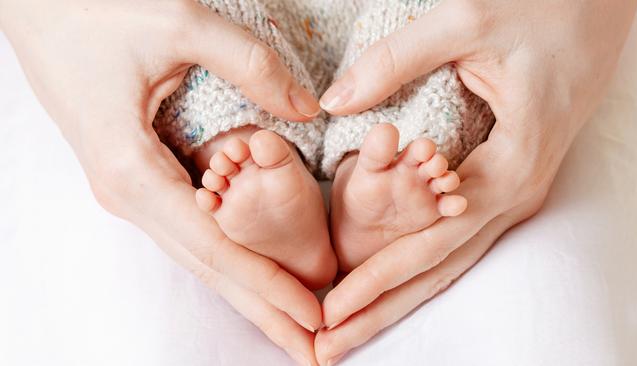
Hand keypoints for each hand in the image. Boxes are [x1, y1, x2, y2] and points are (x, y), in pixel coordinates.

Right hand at [0, 0, 320, 363]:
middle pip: (207, 267)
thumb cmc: (93, 11)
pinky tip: (254, 273)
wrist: (37, 8)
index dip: (266, 285)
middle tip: (314, 352)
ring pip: (199, 252)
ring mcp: (131, 190)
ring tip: (293, 324)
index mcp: (131, 170)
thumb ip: (249, 65)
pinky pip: (190, 228)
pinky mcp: (138, 178)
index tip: (314, 318)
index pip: (213, 246)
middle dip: (262, 311)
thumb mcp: (177, 23)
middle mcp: (129, 195)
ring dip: (248, 290)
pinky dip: (228, 256)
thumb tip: (308, 109)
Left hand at [315, 0, 636, 362]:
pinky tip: (392, 282)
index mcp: (508, 168)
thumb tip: (334, 101)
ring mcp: (514, 192)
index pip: (428, 244)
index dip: (375, 280)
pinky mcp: (507, 180)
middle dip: (381, 310)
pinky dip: (420, 264)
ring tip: (350, 330)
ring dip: (398, 296)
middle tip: (327, 348)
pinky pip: (459, 236)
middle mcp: (513, 195)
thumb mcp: (468, 20)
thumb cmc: (548, 8)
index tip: (328, 312)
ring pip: (449, 260)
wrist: (602, 3)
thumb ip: (396, 63)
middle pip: (438, 269)